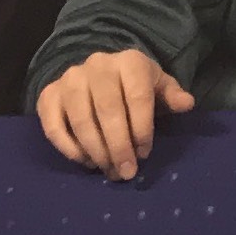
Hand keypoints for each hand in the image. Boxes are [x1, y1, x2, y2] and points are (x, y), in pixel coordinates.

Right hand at [35, 49, 193, 179]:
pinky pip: (52, 126)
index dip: (142, 129)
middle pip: (107, 110)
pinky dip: (68, 148)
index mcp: (130, 61)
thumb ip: (172, 96)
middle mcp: (97, 65)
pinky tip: (85, 162)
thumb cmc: (135, 86)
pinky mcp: (48, 95)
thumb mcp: (158, 87)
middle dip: (118, 146)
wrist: (99, 73)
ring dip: (95, 150)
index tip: (144, 154)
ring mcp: (69, 79)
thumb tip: (186, 104)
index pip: (137, 97)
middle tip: (125, 172)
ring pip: (80, 119)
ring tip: (107, 170)